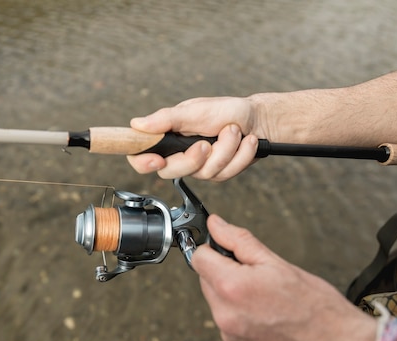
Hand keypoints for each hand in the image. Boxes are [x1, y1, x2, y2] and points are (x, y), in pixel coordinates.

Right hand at [127, 97, 261, 180]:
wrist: (258, 119)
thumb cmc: (227, 110)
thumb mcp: (196, 110)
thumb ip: (167, 119)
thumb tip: (137, 124)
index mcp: (168, 137)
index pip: (141, 157)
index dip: (143, 163)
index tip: (157, 159)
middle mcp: (180, 154)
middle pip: (171, 172)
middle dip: (194, 158)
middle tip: (207, 143)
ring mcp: (199, 166)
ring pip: (204, 172)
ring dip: (226, 149)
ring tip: (233, 131)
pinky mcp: (218, 173)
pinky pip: (226, 174)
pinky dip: (240, 155)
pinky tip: (245, 142)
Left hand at [192, 215, 374, 340]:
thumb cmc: (318, 309)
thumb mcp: (278, 263)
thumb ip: (240, 241)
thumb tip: (217, 225)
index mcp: (232, 288)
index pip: (199, 258)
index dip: (214, 248)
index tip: (227, 248)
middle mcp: (225, 316)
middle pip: (206, 280)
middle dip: (225, 271)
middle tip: (259, 274)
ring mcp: (230, 337)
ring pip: (217, 303)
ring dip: (233, 295)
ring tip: (268, 297)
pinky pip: (228, 324)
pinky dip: (240, 316)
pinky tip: (267, 315)